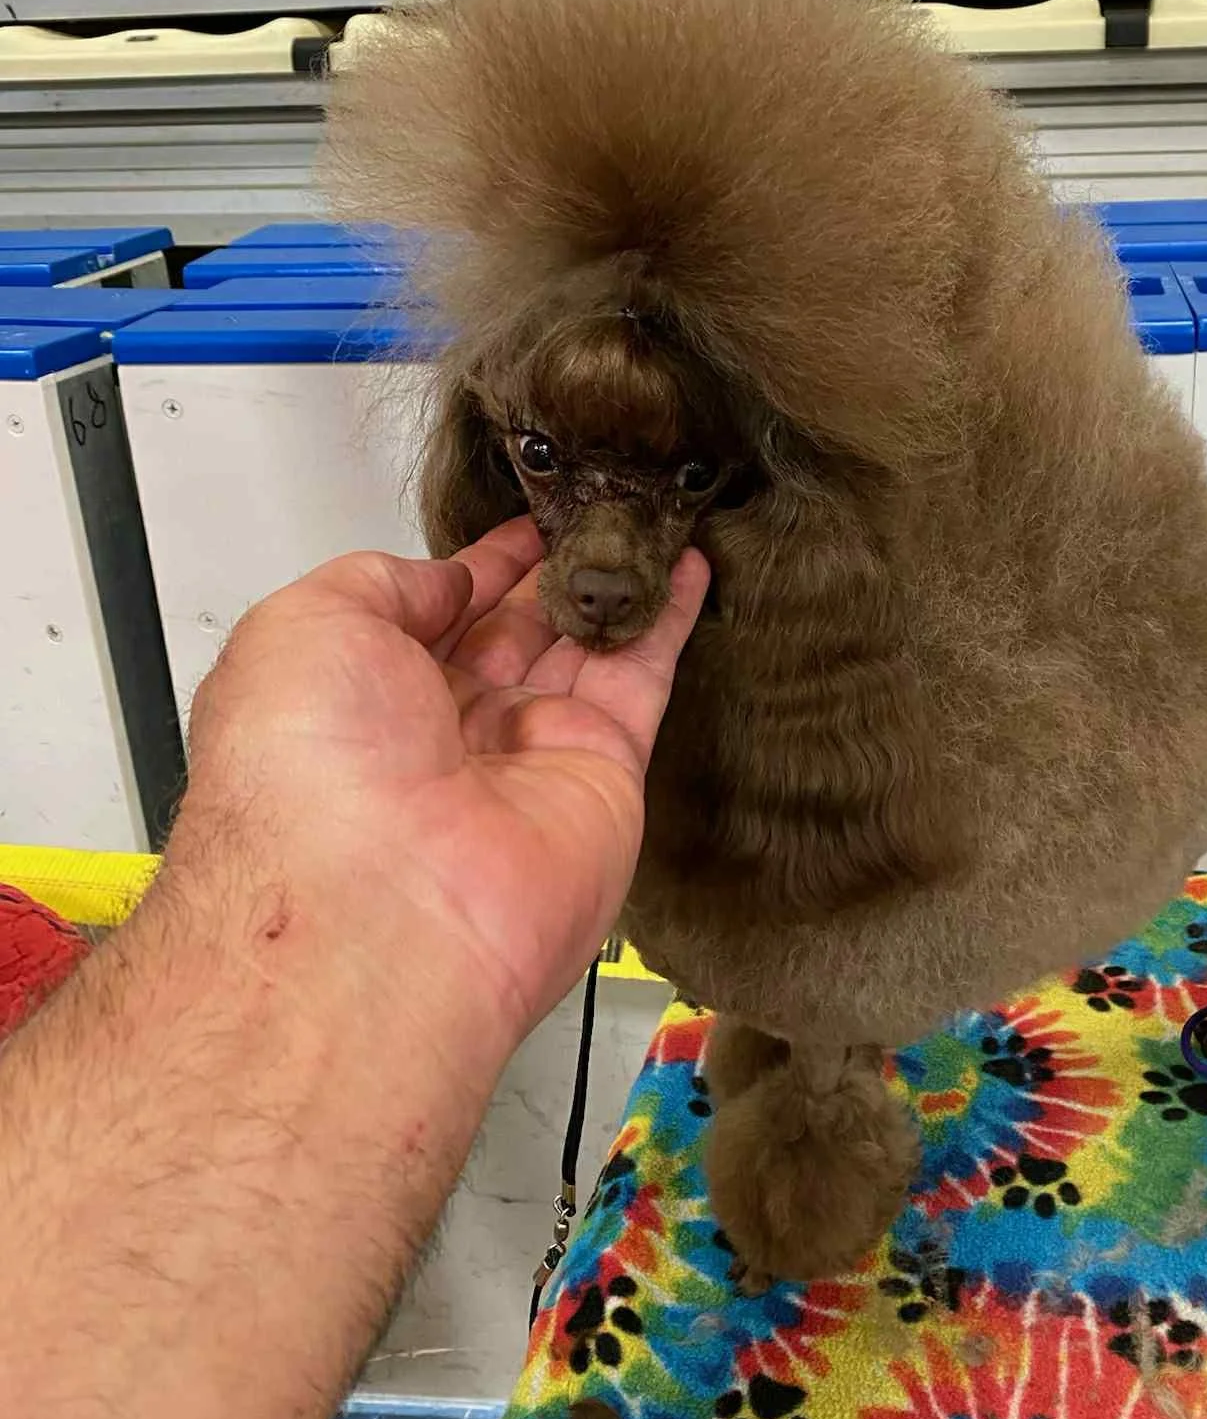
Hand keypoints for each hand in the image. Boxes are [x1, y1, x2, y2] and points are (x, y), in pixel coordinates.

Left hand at [178, 519, 708, 1036]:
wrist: (381, 911)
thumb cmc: (309, 777)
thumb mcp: (305, 627)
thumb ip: (383, 583)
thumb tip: (450, 581)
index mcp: (361, 699)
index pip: (433, 615)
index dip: (479, 564)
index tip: (522, 519)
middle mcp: (443, 733)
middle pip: (513, 632)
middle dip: (551, 569)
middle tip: (598, 507)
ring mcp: (526, 755)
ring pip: (584, 647)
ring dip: (616, 580)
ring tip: (651, 515)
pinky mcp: (602, 775)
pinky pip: (642, 680)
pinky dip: (669, 621)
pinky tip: (689, 566)